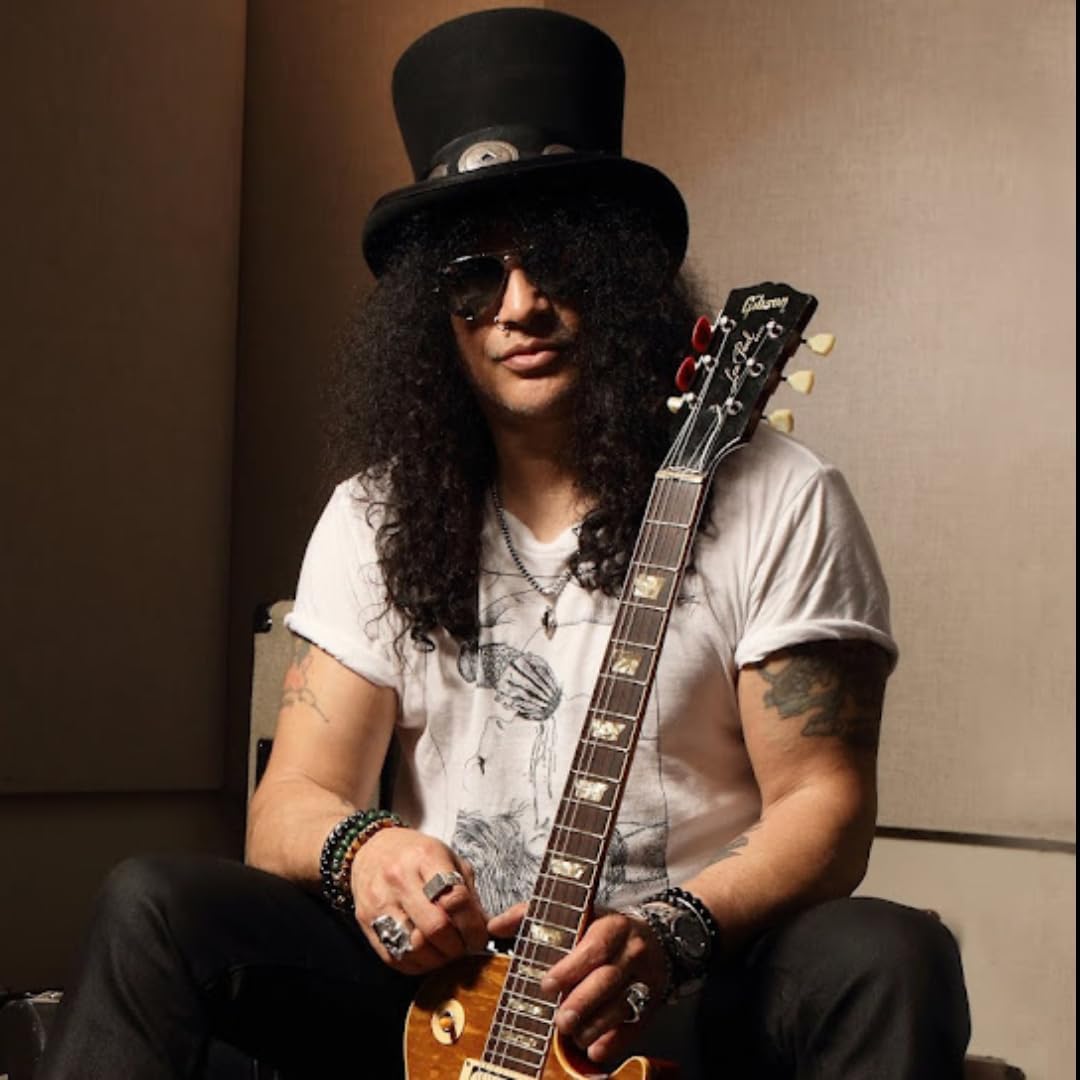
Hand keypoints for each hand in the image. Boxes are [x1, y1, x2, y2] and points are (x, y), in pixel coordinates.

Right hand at [350, 826, 487, 973]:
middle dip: (457, 946)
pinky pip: (395, 958)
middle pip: (436, 928)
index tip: (479, 937)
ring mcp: (380, 903)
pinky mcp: (366, 923)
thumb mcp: (447, 858)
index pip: (455, 899)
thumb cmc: (415, 854)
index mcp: (426, 858)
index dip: (474, 927)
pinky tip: (426, 955)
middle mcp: (400, 880)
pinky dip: (416, 964)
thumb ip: (467, 891)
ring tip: (445, 951)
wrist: (371, 849)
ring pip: (414, 948)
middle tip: (464, 947)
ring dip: (437, 959)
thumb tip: (485, 927)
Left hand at [488, 905, 668, 1063]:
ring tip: (571, 1034)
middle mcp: (631, 951)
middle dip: (582, 1002)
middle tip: (559, 1020)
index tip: (547, 985)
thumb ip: (533, 916)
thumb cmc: (602, 929)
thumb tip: (495, 926)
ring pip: (621, 1006)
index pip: (593, 946)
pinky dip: (613, 1041)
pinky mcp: (651, 1004)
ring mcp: (644, 979)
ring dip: (593, 1025)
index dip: (570, 968)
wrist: (655, 939)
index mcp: (611, 925)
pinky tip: (594, 1049)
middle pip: (607, 980)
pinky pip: (635, 1026)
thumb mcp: (574, 913)